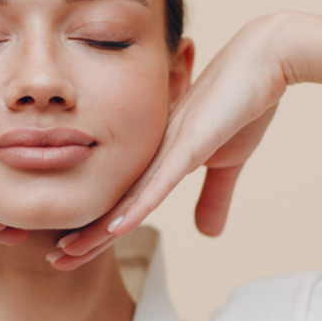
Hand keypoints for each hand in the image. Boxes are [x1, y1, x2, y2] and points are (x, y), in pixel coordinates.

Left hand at [48, 16, 289, 268]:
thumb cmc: (243, 103)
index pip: (124, 201)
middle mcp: (153, 152)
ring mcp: (168, 147)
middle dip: (84, 235)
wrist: (266, 60)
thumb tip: (206, 234)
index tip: (72, 252)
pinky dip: (137, 208)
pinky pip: (159, 182)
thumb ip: (213, 197)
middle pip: (113, 202)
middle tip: (54, 260)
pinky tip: (114, 229)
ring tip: (67, 253)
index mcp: (159, 157)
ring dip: (98, 229)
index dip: (99, 229)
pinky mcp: (190, 143)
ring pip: (127, 197)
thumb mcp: (228, 162)